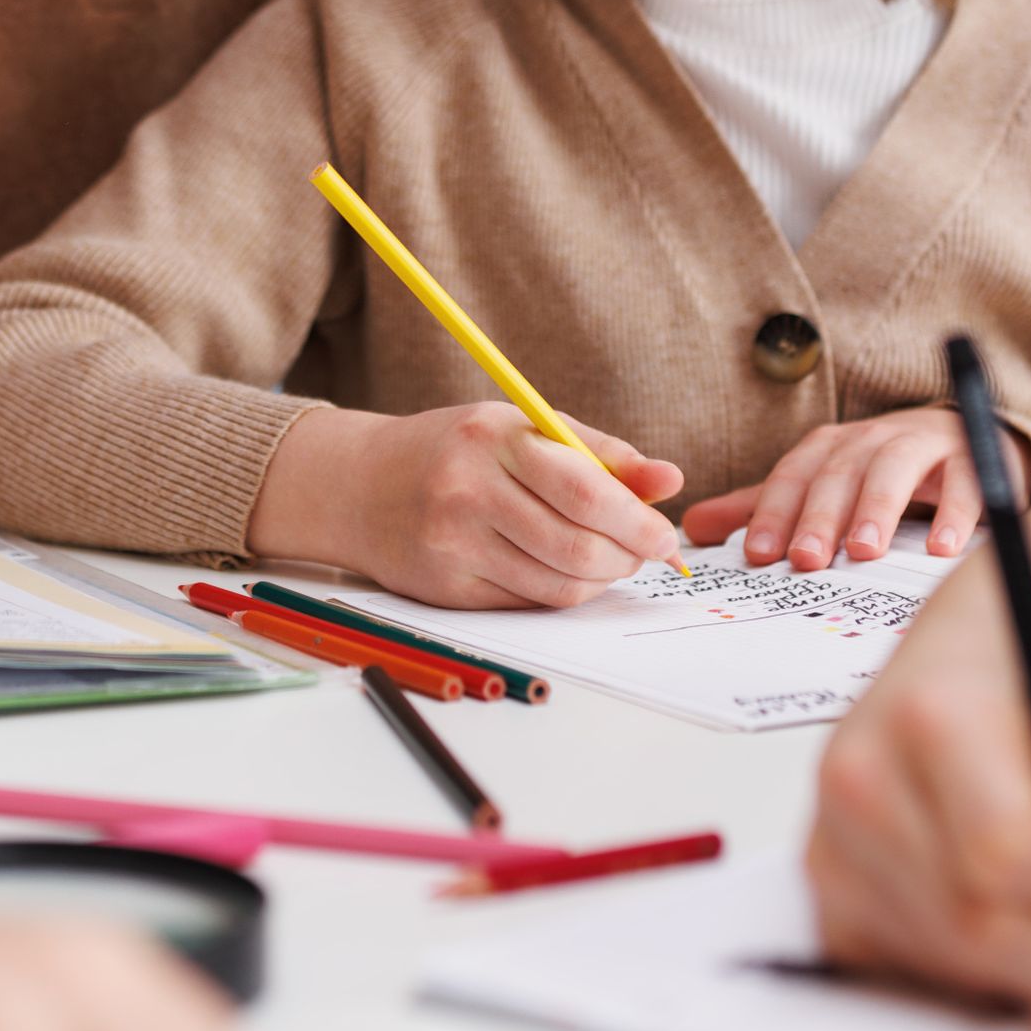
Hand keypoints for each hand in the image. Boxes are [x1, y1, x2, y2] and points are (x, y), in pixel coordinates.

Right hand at [259, 401, 681, 608]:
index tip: (666, 535)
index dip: (637, 521)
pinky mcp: (446, 589)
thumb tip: (671, 481)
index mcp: (494, 438)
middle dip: (627, 557)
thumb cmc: (458, 449)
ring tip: (609, 559)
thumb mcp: (523, 428)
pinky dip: (561, 592)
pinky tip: (564, 571)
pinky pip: (527, 602)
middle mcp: (468, 492)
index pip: (585, 491)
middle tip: (646, 552)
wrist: (359, 486)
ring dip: (600, 579)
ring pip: (557, 584)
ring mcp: (452, 545)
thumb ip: (599, 454)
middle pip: (577, 546)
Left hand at [685, 407, 1028, 567]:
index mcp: (829, 448)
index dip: (774, 512)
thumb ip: (762, 507)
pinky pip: (964, 480)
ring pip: (894, 469)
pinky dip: (955, 512)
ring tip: (864, 551)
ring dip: (877, 508)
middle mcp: (871, 439)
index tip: (760, 556)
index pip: (793, 477)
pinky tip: (943, 549)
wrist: (959, 442)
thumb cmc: (877, 474)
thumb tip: (692, 529)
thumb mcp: (819, 487)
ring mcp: (922, 444)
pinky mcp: (971, 457)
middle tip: (806, 561)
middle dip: (819, 516)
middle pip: (839, 473)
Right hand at [809, 546, 1030, 997]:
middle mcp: (861, 782)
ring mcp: (831, 850)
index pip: (1008, 856)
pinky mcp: (825, 907)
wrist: (947, 709)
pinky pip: (905, 985)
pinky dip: (969, 990)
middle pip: (973, 925)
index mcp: (935, 719)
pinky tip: (1009, 959)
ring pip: (941, 964)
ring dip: (1017, 981)